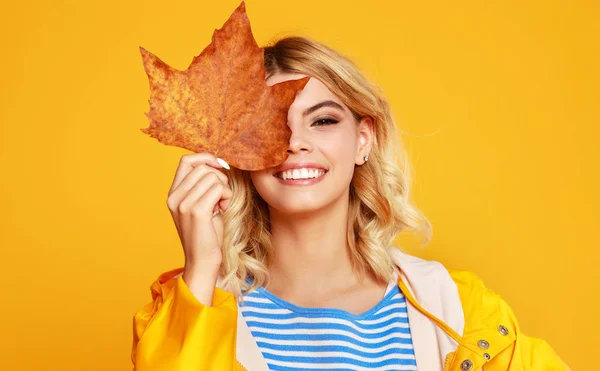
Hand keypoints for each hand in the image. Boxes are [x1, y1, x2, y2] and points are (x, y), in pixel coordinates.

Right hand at [166, 152, 232, 279]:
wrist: (202, 260)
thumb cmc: (206, 233)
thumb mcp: (201, 204)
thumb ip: (202, 185)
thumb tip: (216, 162)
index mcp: (173, 194)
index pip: (186, 160)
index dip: (206, 158)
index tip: (219, 167)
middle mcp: (174, 197)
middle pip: (203, 168)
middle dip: (219, 178)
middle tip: (221, 197)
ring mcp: (183, 204)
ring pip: (213, 177)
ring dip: (224, 189)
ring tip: (221, 205)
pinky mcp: (196, 211)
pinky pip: (219, 189)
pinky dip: (226, 196)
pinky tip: (222, 209)